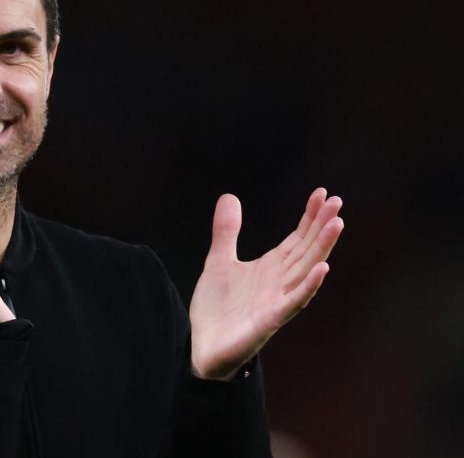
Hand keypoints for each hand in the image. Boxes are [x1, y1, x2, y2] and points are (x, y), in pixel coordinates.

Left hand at [189, 188, 343, 379]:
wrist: (202, 346)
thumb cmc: (217, 308)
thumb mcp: (218, 261)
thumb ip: (226, 232)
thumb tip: (230, 197)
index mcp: (271, 268)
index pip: (296, 238)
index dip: (309, 217)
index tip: (322, 194)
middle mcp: (280, 282)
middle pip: (306, 249)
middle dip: (322, 226)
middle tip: (337, 201)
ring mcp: (278, 301)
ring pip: (306, 270)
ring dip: (322, 248)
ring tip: (337, 224)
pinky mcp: (270, 320)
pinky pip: (294, 301)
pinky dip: (309, 286)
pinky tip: (323, 269)